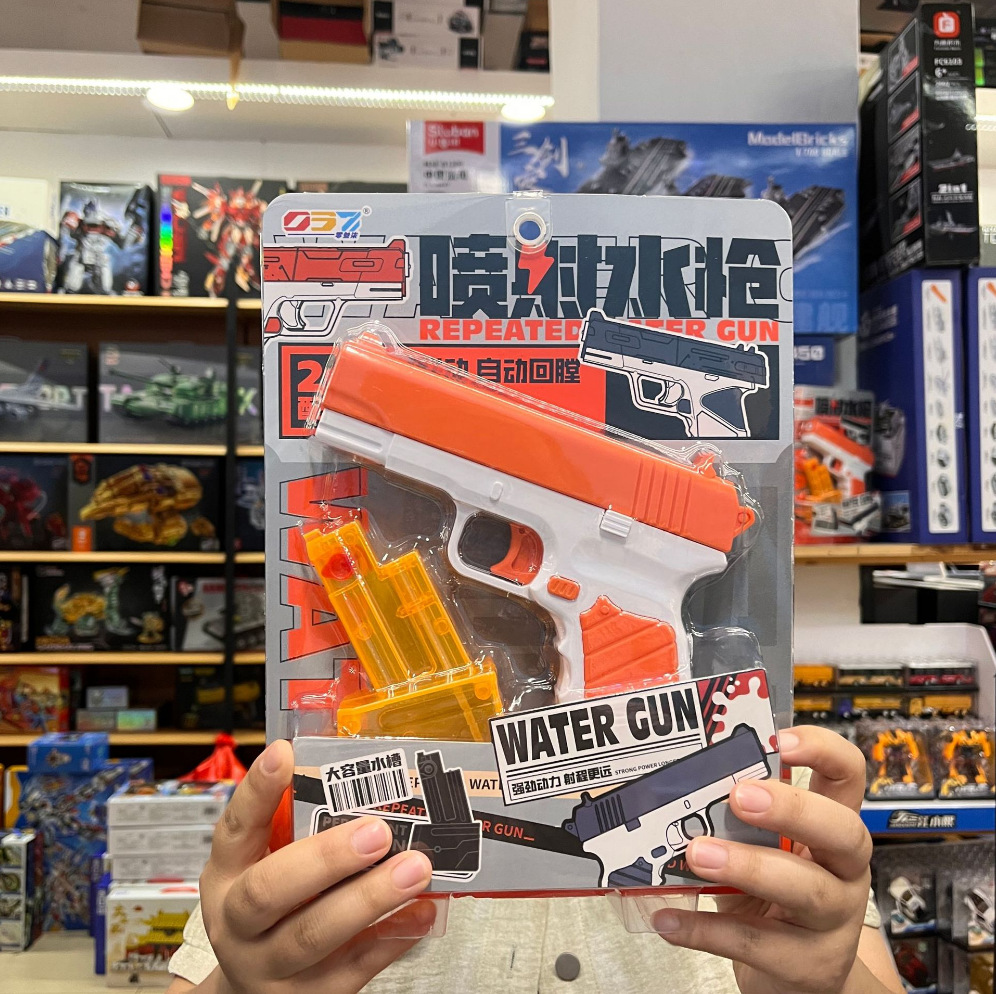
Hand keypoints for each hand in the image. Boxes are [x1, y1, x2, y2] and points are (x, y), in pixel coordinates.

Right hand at [198, 739, 433, 993]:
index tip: (285, 753)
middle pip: (269, 892)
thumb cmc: (271, 910)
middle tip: (377, 832)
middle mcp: (239, 924)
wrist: (252, 992)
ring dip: (370, 899)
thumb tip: (355, 771)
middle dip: (326, 859)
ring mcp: (272, 967)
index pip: (235, 829)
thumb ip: (296, 825)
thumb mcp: (264, 865)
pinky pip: (355, 967)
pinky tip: (422, 908)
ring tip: (415, 867)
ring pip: (315, 935)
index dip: (257, 791)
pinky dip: (393, 936)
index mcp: (227, 876)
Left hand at [654, 726, 873, 993]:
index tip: (779, 739)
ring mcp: (835, 921)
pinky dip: (707, 930)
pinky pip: (757, 944)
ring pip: (806, 890)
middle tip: (739, 796)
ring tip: (697, 854)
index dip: (823, 750)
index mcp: (833, 825)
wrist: (793, 975)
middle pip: (844, 832)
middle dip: (793, 809)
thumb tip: (671, 780)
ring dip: (747, 867)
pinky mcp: (809, 966)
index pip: (849, 774)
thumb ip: (734, 816)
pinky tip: (670, 919)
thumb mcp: (759, 845)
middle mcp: (845, 870)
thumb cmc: (768, 892)